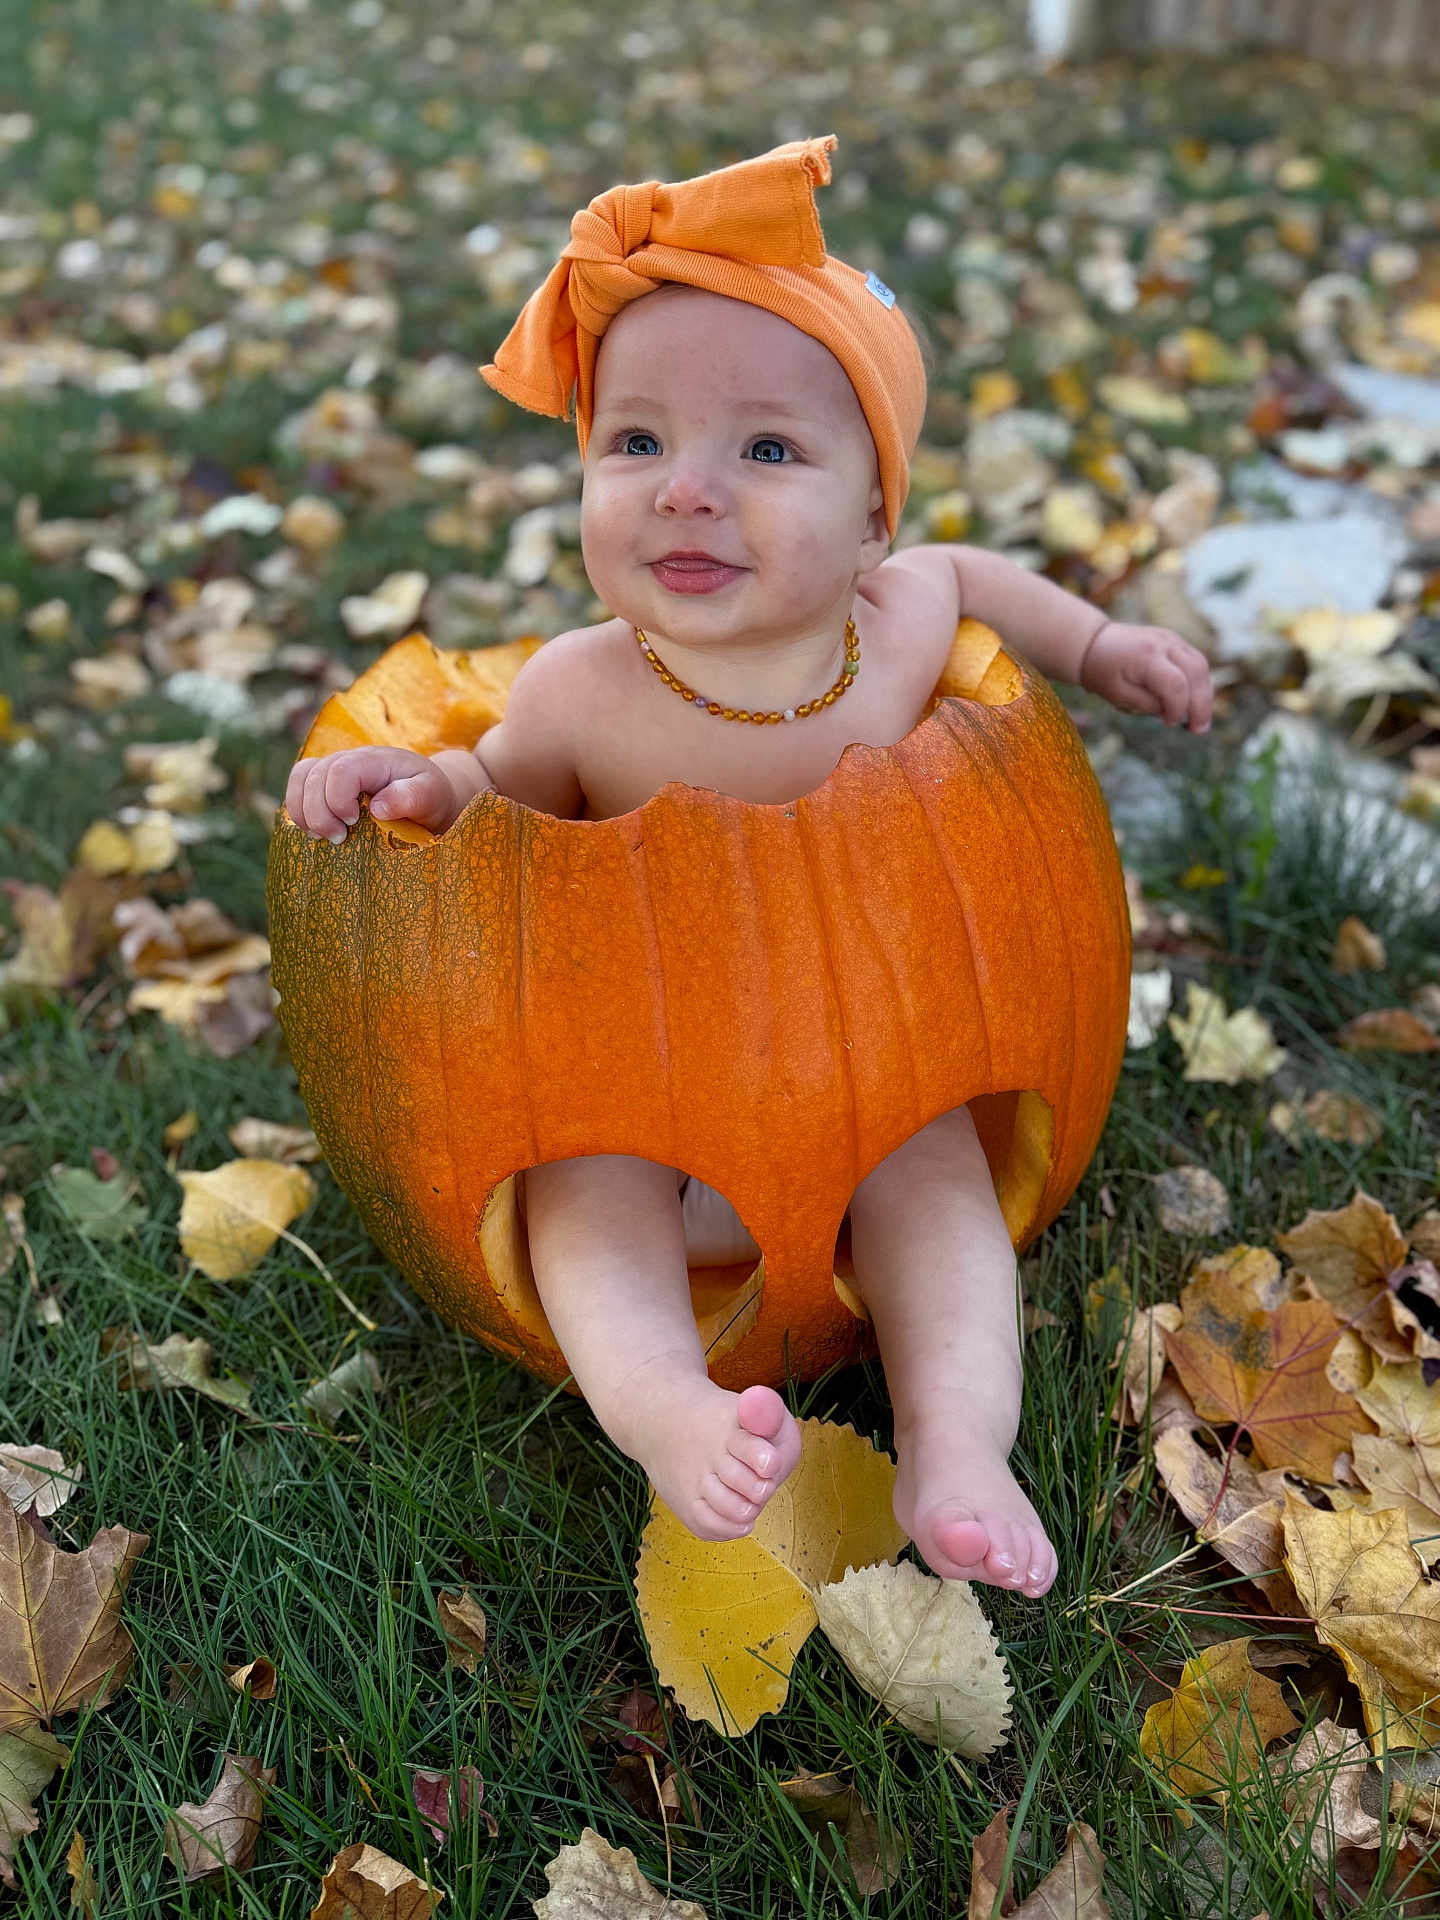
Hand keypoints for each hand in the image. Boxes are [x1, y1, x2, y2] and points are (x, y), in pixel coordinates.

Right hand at [283, 746, 460, 839]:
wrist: (425, 794)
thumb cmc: (429, 795)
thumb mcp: (430, 795)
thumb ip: (410, 797)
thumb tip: (377, 808)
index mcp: (374, 760)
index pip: (341, 770)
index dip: (337, 799)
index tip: (352, 822)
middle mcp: (349, 759)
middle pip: (314, 776)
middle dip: (319, 813)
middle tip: (339, 839)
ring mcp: (334, 769)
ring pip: (300, 779)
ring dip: (303, 812)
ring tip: (323, 837)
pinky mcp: (325, 783)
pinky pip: (298, 787)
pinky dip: (299, 810)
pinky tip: (315, 831)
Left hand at [1079, 621, 1212, 732]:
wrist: (1095, 643)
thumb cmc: (1103, 672)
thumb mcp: (1117, 695)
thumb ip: (1146, 704)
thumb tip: (1171, 712)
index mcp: (1146, 656)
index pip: (1175, 684)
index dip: (1178, 707)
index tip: (1170, 723)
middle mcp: (1164, 643)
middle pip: (1196, 672)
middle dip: (1202, 704)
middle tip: (1200, 730)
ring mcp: (1173, 639)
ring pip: (1201, 666)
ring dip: (1205, 695)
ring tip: (1200, 721)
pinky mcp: (1176, 641)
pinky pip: (1196, 661)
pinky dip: (1199, 683)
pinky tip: (1195, 703)